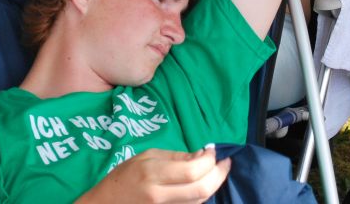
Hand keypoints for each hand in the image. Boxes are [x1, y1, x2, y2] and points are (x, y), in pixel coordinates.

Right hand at [77, 147, 230, 203]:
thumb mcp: (146, 157)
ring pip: (201, 200)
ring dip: (215, 183)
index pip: (193, 170)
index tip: (213, 150)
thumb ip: (176, 157)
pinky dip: (204, 194)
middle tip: (225, 162)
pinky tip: (206, 182)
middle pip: (202, 188)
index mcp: (153, 174)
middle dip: (220, 174)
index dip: (209, 160)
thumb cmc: (123, 177)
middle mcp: (160, 195)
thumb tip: (203, 155)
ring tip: (217, 170)